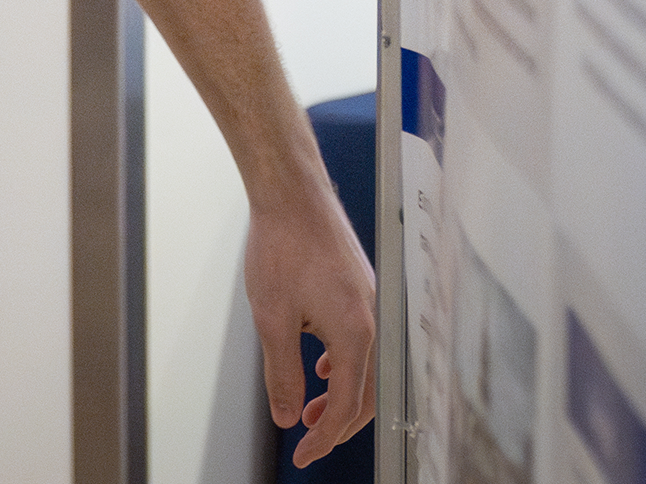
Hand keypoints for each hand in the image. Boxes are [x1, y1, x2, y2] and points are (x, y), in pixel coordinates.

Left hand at [243, 185, 376, 468]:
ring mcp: (370, 302)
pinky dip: (342, 363)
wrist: (292, 190)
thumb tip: (287, 415)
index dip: (324, 438)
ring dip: (338, 393)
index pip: (346, 406)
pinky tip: (320, 363)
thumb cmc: (282, 244)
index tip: (304, 455)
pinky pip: (359, 340)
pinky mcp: (360, 287)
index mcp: (355, 334)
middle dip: (336, 423)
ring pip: (363, 367)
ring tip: (308, 406)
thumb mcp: (272, 318)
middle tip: (309, 440)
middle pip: (365, 394)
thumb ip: (282, 372)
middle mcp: (373, 320)